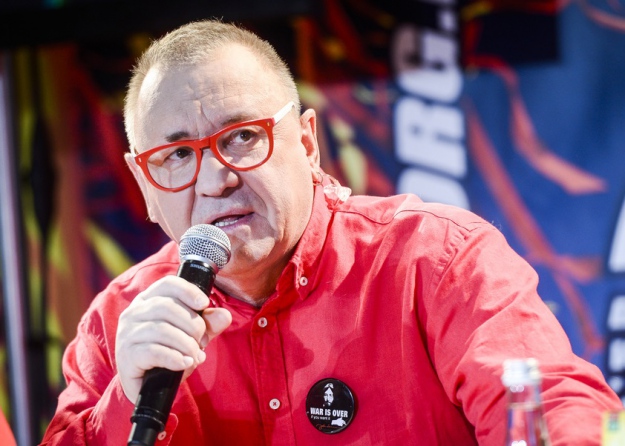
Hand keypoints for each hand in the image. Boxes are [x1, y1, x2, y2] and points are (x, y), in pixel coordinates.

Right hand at [115, 276, 231, 403]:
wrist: (148, 387)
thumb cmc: (169, 353)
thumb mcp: (192, 336)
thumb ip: (208, 324)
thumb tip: (225, 316)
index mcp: (148, 301)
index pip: (167, 284)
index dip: (188, 291)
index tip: (204, 303)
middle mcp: (134, 313)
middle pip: (167, 307)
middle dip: (193, 324)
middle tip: (202, 341)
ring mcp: (127, 334)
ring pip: (161, 329)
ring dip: (186, 344)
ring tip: (196, 356)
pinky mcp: (127, 356)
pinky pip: (154, 351)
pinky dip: (175, 357)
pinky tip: (185, 363)